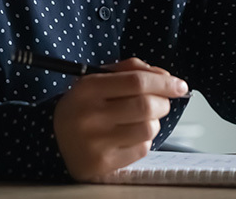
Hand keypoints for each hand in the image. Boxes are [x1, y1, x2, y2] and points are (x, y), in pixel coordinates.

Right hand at [53, 57, 188, 181]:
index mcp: (88, 88)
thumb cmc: (86, 105)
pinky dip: (143, 141)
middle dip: (163, 103)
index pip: (137, 81)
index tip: (180, 86)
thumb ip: (132, 70)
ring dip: (154, 122)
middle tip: (160, 103)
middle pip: (147, 106)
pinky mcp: (102, 164)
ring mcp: (95, 142)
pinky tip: (129, 137)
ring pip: (149, 128)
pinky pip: (141, 149)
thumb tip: (167, 78)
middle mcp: (89, 116)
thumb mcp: (99, 79)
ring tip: (141, 120)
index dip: (165, 82)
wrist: (55, 140)